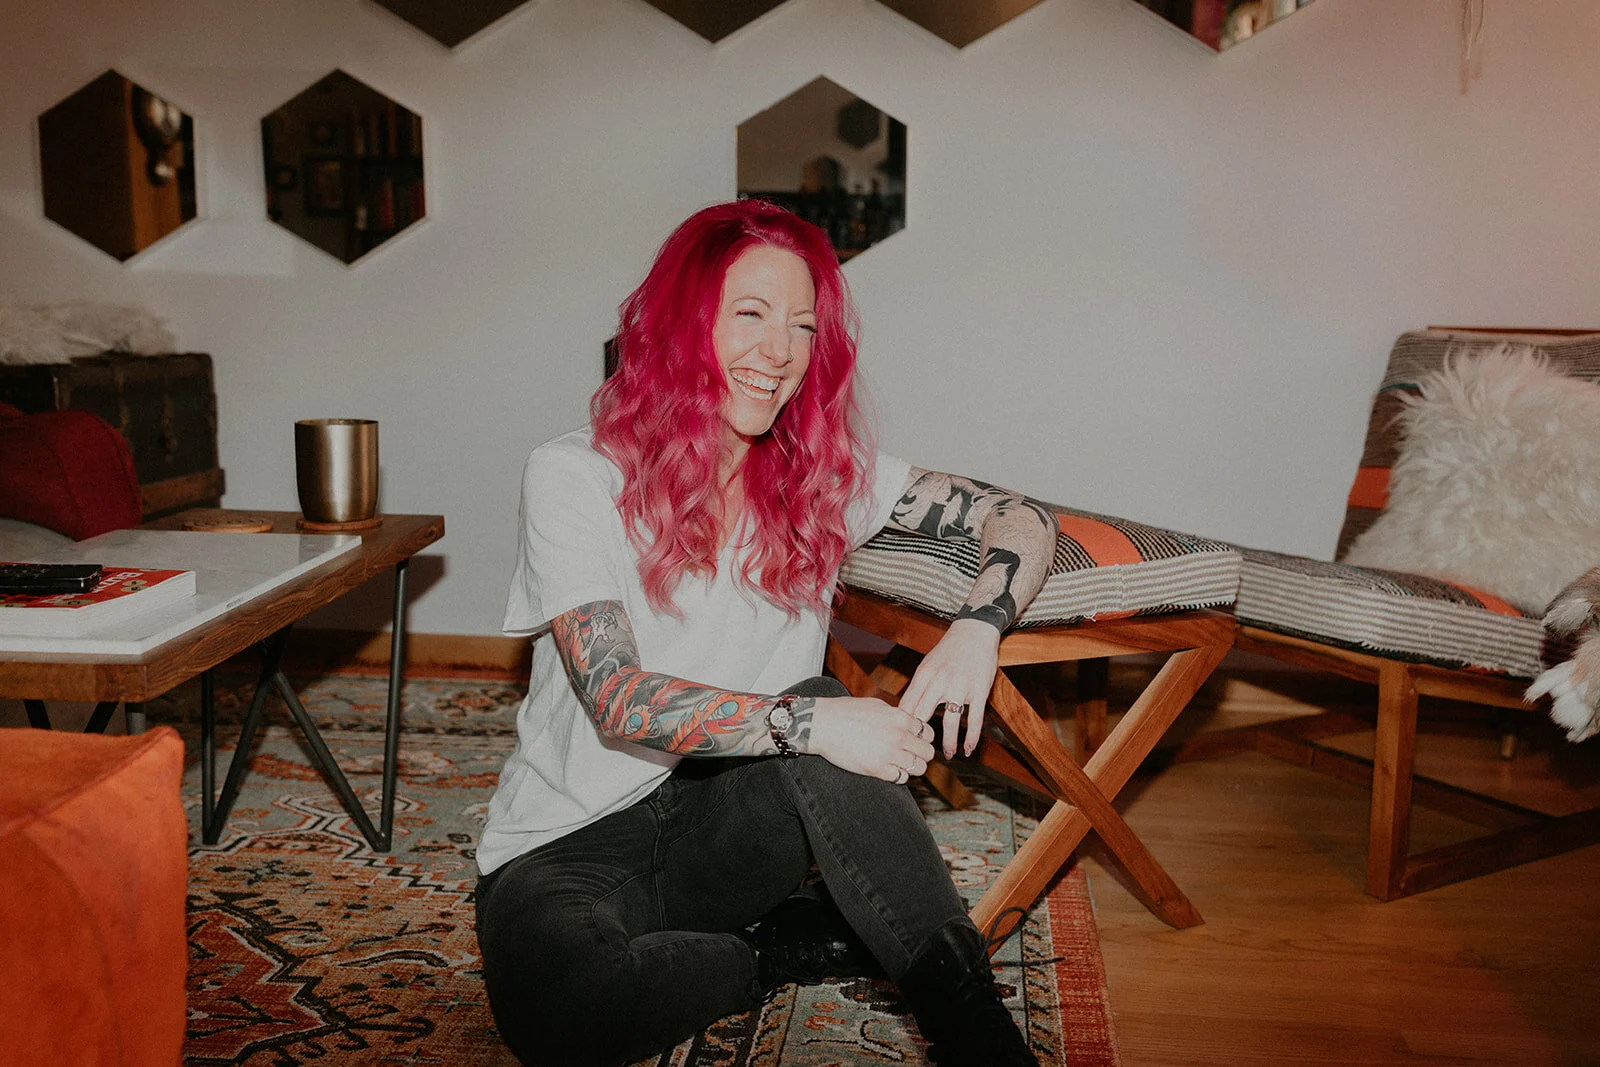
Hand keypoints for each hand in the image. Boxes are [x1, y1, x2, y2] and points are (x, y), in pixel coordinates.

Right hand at [806, 695, 936, 783]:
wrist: (822, 724)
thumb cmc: (845, 711)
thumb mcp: (877, 705)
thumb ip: (896, 715)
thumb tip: (909, 722)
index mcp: (900, 717)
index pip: (928, 733)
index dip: (923, 739)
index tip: (914, 742)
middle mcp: (898, 735)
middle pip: (928, 753)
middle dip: (921, 755)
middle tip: (910, 755)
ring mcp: (888, 753)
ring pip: (919, 768)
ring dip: (911, 767)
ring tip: (899, 764)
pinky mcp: (876, 769)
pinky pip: (901, 778)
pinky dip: (897, 776)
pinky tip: (888, 769)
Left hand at [899, 618, 1000, 758]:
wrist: (974, 631)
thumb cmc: (948, 650)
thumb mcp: (927, 664)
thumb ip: (918, 687)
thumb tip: (905, 711)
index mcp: (924, 675)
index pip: (908, 706)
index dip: (902, 725)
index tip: (900, 739)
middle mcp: (940, 681)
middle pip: (923, 716)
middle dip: (920, 737)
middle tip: (919, 752)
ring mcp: (961, 687)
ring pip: (950, 722)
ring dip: (947, 743)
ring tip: (946, 755)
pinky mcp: (980, 691)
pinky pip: (975, 719)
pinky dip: (971, 737)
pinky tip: (968, 749)